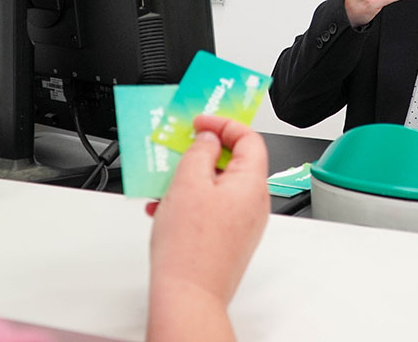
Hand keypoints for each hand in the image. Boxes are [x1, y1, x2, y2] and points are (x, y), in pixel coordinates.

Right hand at [146, 115, 268, 339]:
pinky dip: (189, 201)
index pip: (249, 137)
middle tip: (179, 147)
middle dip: (202, 152)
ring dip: (190, 178)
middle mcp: (254, 203)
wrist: (187, 296)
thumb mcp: (189, 182)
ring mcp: (242, 223)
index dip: (223, 123)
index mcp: (252, 184)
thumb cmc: (190, 248)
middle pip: (233, 161)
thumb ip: (200, 151)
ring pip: (217, 186)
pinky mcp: (228, 239)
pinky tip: (164, 207)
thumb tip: (208, 137)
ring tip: (164, 181)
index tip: (199, 121)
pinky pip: (211, 208)